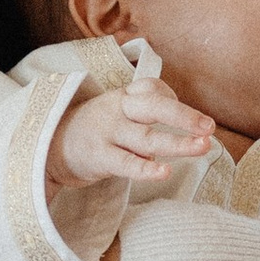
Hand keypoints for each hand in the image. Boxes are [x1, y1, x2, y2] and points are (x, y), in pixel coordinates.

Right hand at [52, 69, 219, 189]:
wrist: (49, 146)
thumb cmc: (96, 130)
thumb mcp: (117, 111)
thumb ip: (147, 113)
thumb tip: (184, 126)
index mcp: (123, 96)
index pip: (153, 89)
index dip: (174, 99)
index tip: (191, 118)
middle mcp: (117, 110)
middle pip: (155, 107)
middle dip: (185, 116)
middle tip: (210, 127)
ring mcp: (108, 132)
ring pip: (148, 137)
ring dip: (178, 143)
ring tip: (203, 147)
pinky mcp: (99, 157)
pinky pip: (127, 164)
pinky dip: (147, 168)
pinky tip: (166, 171)